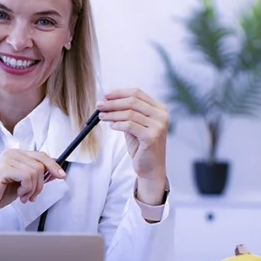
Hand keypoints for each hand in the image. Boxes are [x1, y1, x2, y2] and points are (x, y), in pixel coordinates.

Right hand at [0, 149, 65, 228]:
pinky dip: (27, 189)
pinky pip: (28, 176)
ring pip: (36, 171)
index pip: (41, 155)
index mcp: (15, 155)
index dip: (53, 165)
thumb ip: (36, 177)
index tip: (61, 175)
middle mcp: (11, 153)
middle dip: (41, 183)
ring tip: (23, 195)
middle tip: (31, 194)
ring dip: (33, 188)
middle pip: (41, 163)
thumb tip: (54, 173)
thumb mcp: (22, 184)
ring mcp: (8, 159)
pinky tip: (19, 194)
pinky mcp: (4, 168)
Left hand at [97, 88, 169, 203]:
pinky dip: (118, 124)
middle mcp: (161, 115)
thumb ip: (126, 113)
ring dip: (112, 114)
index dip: (119, 92)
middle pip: (133, 101)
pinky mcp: (152, 137)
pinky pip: (130, 125)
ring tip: (101, 116)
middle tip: (99, 105)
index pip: (137, 93)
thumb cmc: (141, 146)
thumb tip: (107, 100)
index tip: (105, 94)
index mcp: (159, 109)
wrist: (151, 168)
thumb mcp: (134, 125)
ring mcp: (158, 126)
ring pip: (130, 113)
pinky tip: (111, 126)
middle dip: (113, 102)